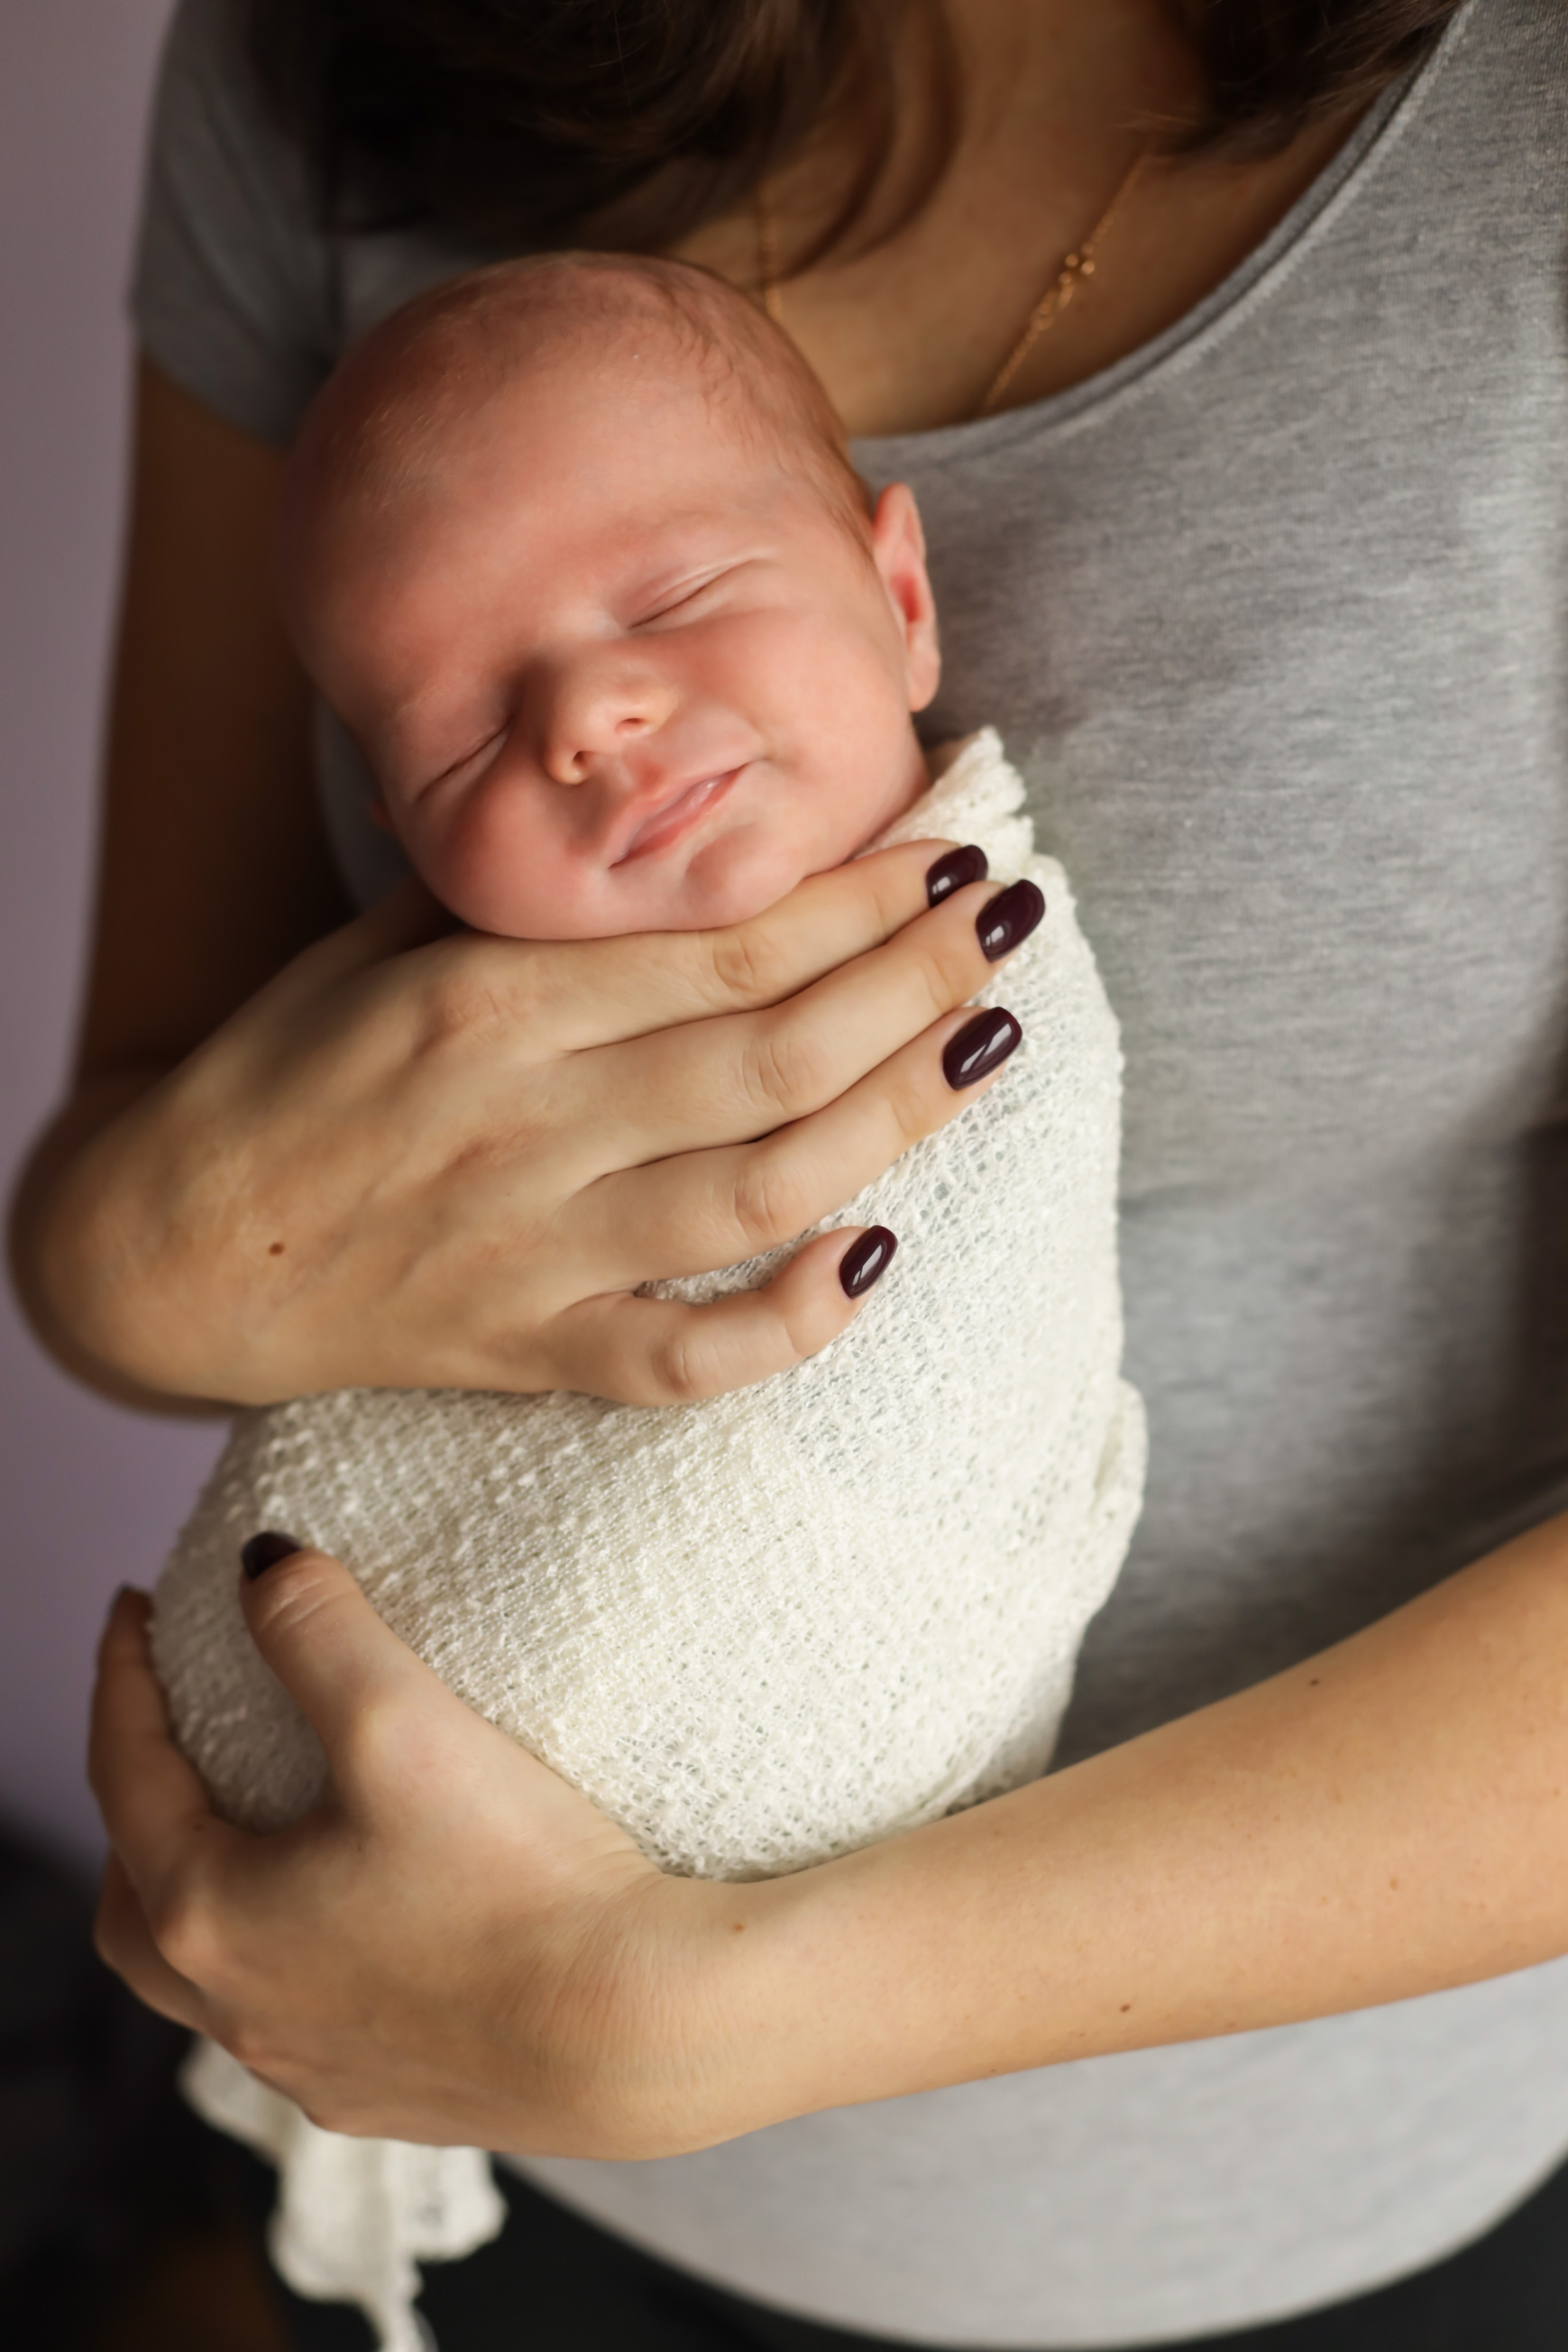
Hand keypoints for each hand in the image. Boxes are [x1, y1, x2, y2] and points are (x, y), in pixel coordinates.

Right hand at [37, 846, 1027, 1406]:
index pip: (720, 942)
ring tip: (986, 1046)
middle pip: (772, 1050)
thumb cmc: (288, 1075)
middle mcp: (525, 1123)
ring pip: (763, 1187)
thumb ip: (520, 896)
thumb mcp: (379, 946)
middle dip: (914, 979)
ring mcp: (533, 1250)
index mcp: (486, 1003)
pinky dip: (791, 1320)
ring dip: (897, 1115)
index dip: (858, 896)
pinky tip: (876, 1256)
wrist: (170, 1250)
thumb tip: (666, 815)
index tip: (950, 847)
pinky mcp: (528, 1352)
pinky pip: (686, 1357)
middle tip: (1005, 924)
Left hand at [90, 1559, 740, 2157]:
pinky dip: (285, 1957)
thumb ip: (315, 1630)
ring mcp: (313, 2066)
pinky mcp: (390, 2096)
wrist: (634, 2029)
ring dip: (203, 1895)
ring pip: (210, 1980)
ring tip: (246, 1827)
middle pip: (135, 1906)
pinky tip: (347, 1922)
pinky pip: (298, 2022)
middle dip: (133, 1810)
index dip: (120, 1676)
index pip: (126, 1775)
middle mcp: (243, 2011)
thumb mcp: (402, 1724)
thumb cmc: (518, 1880)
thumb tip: (261, 1563)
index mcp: (213, 1920)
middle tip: (160, 1734)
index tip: (136, 1606)